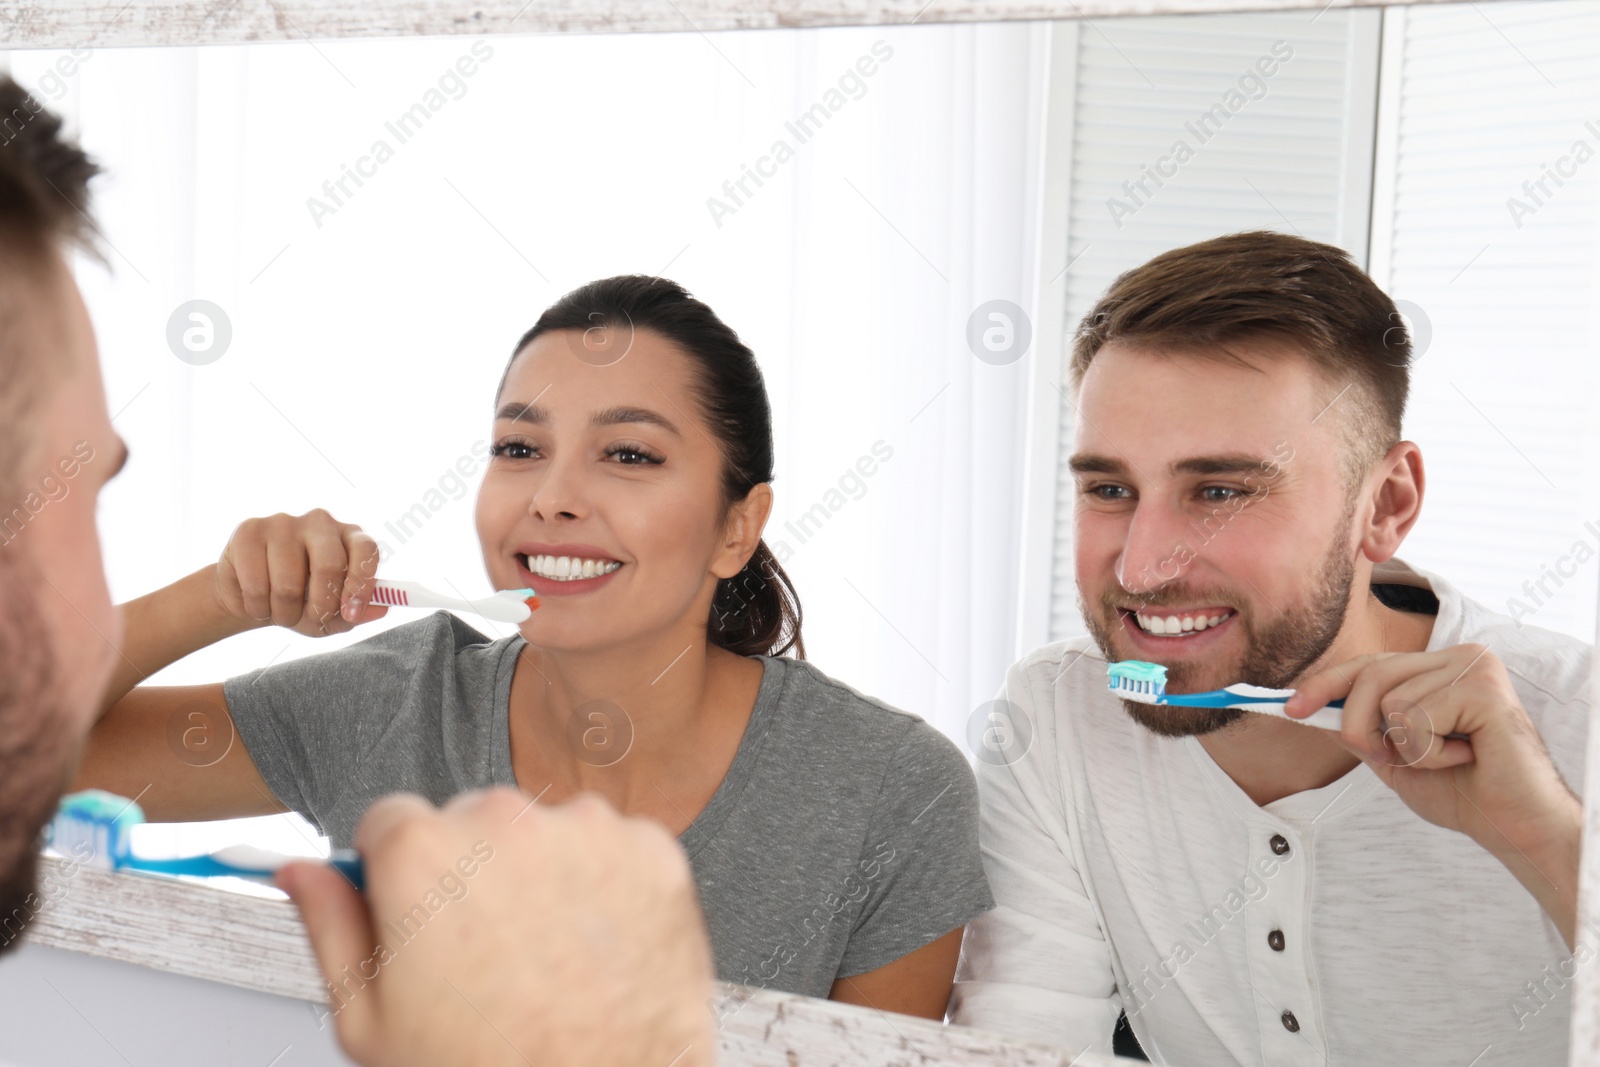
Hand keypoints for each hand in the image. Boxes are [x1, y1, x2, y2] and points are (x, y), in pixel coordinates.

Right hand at [212, 509, 386, 636]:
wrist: (251, 596)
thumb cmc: (301, 603)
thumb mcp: (333, 615)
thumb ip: (358, 612)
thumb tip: (382, 609)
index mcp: (350, 536)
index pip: (366, 549)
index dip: (361, 584)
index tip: (351, 614)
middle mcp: (321, 522)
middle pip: (329, 565)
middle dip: (321, 606)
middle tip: (312, 620)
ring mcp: (284, 522)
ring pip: (288, 583)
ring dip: (285, 613)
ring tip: (281, 612)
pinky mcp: (250, 530)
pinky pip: (256, 584)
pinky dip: (258, 607)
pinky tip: (257, 602)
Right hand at [279, 788, 716, 1066]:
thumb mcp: (372, 1019)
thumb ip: (331, 927)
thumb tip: (303, 874)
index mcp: (424, 853)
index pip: (389, 819)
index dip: (396, 871)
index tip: (413, 906)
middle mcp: (507, 821)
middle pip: (470, 820)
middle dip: (469, 869)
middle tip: (484, 951)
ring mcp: (585, 830)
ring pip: (542, 830)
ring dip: (539, 872)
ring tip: (543, 954)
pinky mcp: (650, 847)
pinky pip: (609, 848)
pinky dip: (603, 884)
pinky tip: (590, 944)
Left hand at [1289, 644, 1580, 944]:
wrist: (1515, 826)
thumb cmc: (1464, 792)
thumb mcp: (1395, 756)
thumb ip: (1360, 728)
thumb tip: (1311, 707)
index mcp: (1440, 667)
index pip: (1369, 664)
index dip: (1324, 685)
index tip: (1290, 707)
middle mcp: (1459, 655)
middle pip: (1370, 676)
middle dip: (1361, 727)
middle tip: (1392, 758)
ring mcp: (1474, 665)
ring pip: (1389, 700)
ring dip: (1405, 746)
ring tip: (1446, 758)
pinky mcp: (1483, 687)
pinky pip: (1415, 718)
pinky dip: (1428, 752)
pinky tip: (1465, 757)